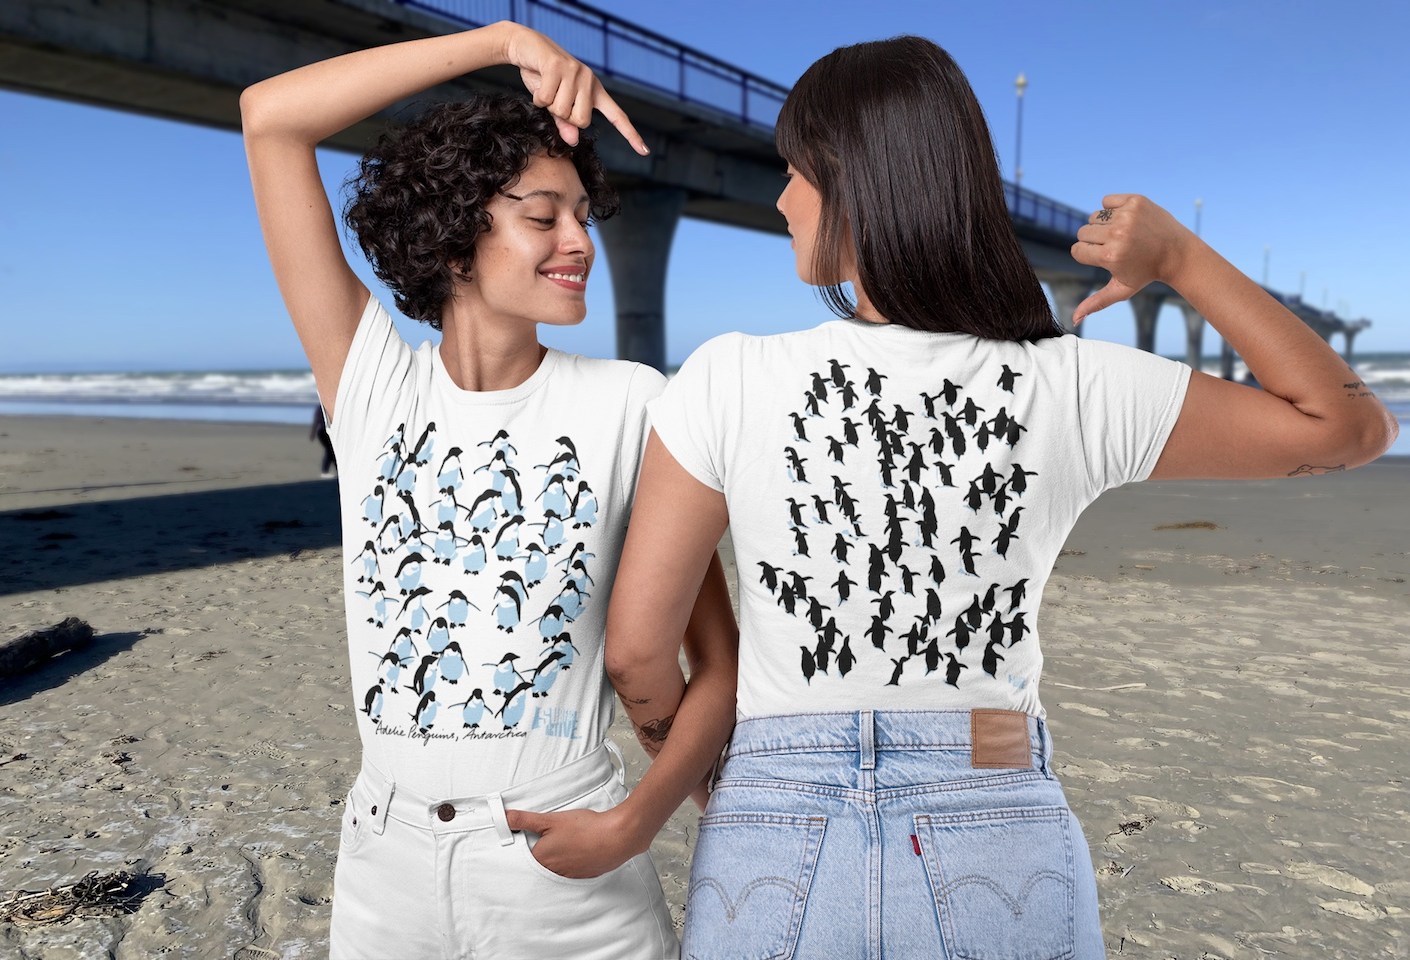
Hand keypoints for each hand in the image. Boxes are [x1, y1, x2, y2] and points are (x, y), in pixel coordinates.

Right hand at [501, 24, 648, 154]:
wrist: (526, 47)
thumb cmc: (543, 78)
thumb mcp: (556, 103)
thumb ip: (566, 124)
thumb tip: (573, 142)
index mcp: (595, 91)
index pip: (617, 116)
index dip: (630, 135)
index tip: (645, 151)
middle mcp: (590, 80)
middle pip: (582, 121)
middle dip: (563, 117)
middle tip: (554, 99)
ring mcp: (575, 71)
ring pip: (562, 110)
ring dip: (548, 105)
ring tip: (546, 87)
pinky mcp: (558, 66)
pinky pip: (547, 98)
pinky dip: (538, 97)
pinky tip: (538, 81)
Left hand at [504, 805, 647, 878]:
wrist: (617, 837)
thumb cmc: (586, 828)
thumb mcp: (552, 819)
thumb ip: (526, 820)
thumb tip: (505, 818)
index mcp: (541, 859)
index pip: (523, 858)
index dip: (524, 847)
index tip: (526, 839)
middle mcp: (552, 872)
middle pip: (538, 865)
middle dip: (541, 853)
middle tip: (549, 839)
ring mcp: (568, 876)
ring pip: (554, 870)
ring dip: (556, 859)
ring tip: (564, 844)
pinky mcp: (583, 876)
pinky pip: (570, 872)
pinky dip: (570, 863)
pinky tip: (577, 851)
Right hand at [1069, 194, 1198, 321]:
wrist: (1177, 253)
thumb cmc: (1146, 274)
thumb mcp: (1121, 290)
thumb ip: (1096, 303)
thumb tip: (1075, 319)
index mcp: (1110, 256)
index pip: (1077, 250)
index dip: (1088, 255)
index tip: (1105, 258)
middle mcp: (1117, 234)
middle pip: (1083, 232)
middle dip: (1094, 240)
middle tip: (1117, 246)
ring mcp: (1127, 216)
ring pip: (1094, 216)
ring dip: (1104, 224)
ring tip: (1124, 233)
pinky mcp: (1135, 201)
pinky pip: (1107, 200)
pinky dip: (1113, 208)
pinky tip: (1127, 220)